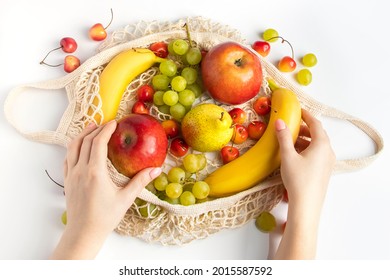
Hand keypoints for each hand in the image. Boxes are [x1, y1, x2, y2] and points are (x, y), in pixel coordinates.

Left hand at [51, 121, 161, 258]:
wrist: (83, 232)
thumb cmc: (105, 217)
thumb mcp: (125, 199)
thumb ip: (140, 181)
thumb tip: (156, 170)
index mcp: (95, 172)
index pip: (98, 142)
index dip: (106, 129)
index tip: (114, 122)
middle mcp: (80, 170)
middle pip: (84, 141)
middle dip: (95, 129)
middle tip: (106, 124)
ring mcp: (71, 175)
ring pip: (72, 147)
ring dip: (82, 135)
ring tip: (91, 128)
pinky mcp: (66, 181)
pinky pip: (67, 158)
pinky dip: (74, 147)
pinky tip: (80, 147)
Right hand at [272, 109, 335, 258]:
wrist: (306, 205)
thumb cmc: (298, 179)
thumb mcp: (288, 156)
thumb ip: (284, 137)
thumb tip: (280, 121)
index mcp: (322, 144)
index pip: (316, 123)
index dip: (306, 115)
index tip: (297, 110)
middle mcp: (328, 151)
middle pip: (318, 133)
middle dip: (304, 127)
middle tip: (290, 125)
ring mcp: (328, 162)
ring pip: (317, 144)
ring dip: (304, 139)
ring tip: (289, 140)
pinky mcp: (324, 171)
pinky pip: (317, 154)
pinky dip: (307, 149)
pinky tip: (294, 154)